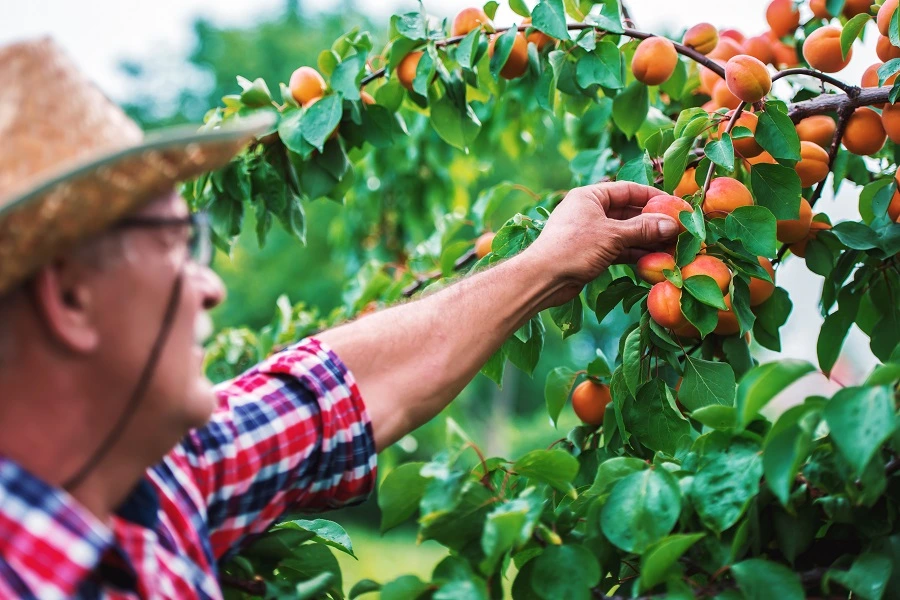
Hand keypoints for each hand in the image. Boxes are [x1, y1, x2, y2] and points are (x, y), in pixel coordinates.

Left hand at [524, 182, 679, 306]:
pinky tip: (654, 260)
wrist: (543, 278)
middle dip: (653, 223)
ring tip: (672, 247)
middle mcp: (590, 211)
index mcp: (590, 196)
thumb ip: (643, 229)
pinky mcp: (591, 253)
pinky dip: (634, 253)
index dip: (653, 197)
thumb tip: (673, 224)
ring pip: (625, 233)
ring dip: (646, 240)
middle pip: (628, 213)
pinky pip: (618, 249)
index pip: (628, 190)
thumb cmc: (574, 248)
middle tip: (678, 231)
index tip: (675, 205)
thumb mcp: (612, 235)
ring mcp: (590, 233)